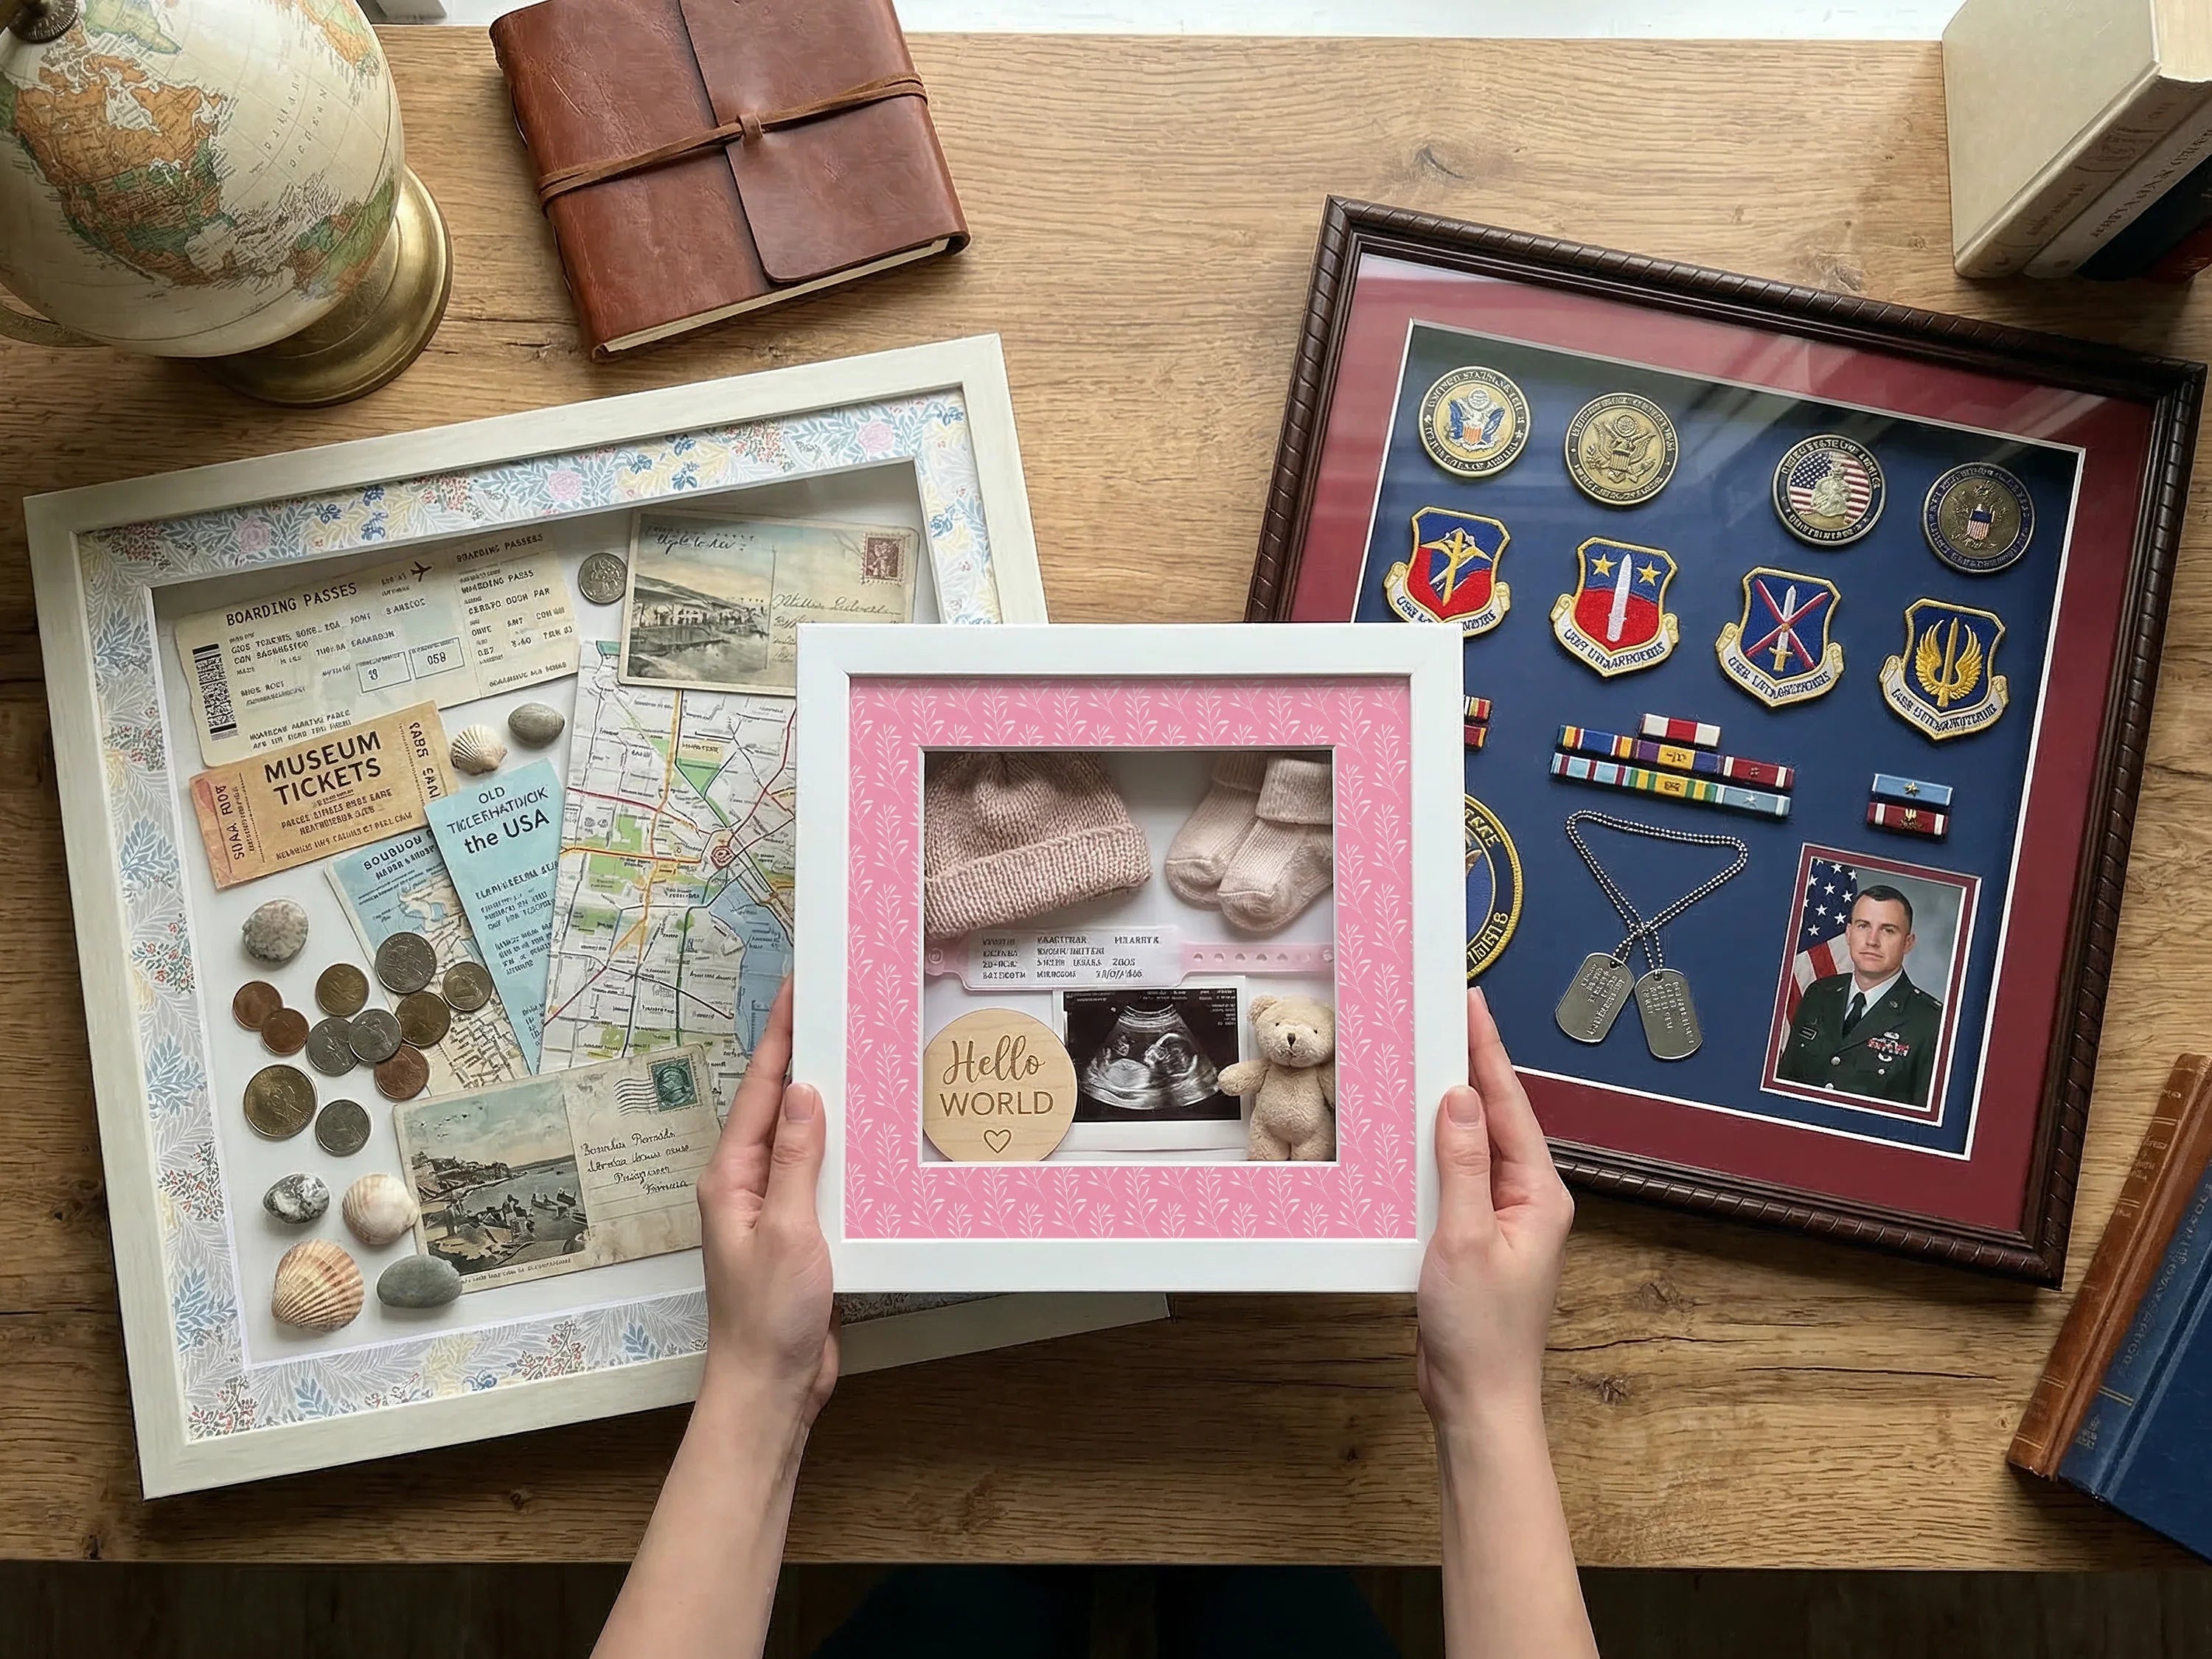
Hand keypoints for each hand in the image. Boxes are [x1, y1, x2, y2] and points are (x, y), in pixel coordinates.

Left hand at [694, 978, 837, 1427]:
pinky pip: (822, 1175)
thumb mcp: (787, 1231)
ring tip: (860, 1053)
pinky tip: (871, 1135)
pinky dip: (844, 1148)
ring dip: (829, 1099)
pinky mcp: (801, 1233)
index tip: (798, 989)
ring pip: (804, 1139)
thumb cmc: (768, 1317)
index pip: (762, 1091)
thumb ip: (796, 1160)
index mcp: (732, 1177)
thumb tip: (805, 1092)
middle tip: (836, 1005)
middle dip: (806, 1055)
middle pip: (780, 1106)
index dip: (781, 1037)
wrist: (771, 1387)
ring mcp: (774, 1209)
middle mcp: (747, 1186)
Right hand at [1416, 988, 1574, 1437]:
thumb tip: (1459, 1097)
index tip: (1472, 1003)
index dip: (1487, 1052)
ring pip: (1473, 1148)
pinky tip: (1410, 1136)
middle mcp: (1527, 1201)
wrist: (1478, 1401)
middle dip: (1469, 1067)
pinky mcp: (1475, 1241)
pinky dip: (1433, 1152)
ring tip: (1422, 1059)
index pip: (1508, 1106)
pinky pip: (1456, 1180)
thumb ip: (1461, 1165)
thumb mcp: (1464, 1239)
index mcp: (1539, 1195)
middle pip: (1494, 1119)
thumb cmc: (1479, 1331)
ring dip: (1448, 1108)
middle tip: (1443, 1015)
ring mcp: (1502, 1222)